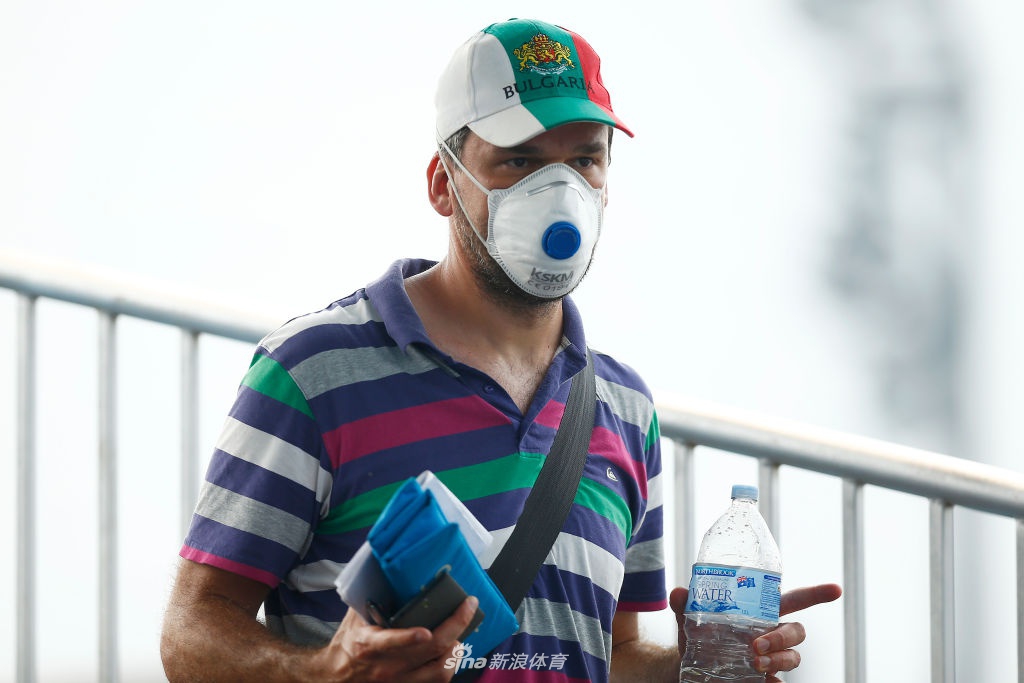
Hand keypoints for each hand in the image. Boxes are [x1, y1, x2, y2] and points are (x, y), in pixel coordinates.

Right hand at [312, 596, 480, 681]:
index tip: (426, 631)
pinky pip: (438, 681)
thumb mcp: (355, 616)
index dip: (409, 638)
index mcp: (369, 645)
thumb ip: (373, 595)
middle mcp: (386, 666)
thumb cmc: (349, 641)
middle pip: (429, 651)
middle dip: (455, 627)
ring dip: (456, 649)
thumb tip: (389, 565)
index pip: (391, 643)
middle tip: (468, 607)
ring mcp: (399, 681)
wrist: (336, 676)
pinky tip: (452, 648)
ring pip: (439, 671)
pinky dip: (450, 663)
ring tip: (460, 631)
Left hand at [671, 583, 841, 681]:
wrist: (687, 668)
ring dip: (778, 659)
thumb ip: (684, 605)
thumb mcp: (688, 620)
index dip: (817, 595)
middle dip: (782, 638)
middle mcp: (771, 634)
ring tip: (754, 663)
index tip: (836, 589)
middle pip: (797, 632)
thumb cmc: (697, 637)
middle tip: (756, 645)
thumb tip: (679, 592)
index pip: (795, 600)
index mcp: (760, 612)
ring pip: (794, 658)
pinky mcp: (765, 680)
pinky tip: (764, 682)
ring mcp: (771, 659)